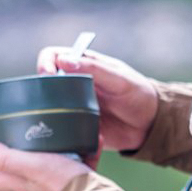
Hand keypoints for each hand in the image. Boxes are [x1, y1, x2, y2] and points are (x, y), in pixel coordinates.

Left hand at [0, 140, 92, 190]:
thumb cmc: (64, 185)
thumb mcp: (33, 165)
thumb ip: (7, 158)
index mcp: (24, 185)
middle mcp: (39, 190)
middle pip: (26, 172)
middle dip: (28, 153)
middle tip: (32, 135)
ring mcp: (59, 190)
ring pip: (54, 168)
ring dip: (60, 151)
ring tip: (66, 135)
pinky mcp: (80, 187)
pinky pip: (80, 167)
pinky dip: (85, 154)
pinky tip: (92, 140)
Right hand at [34, 44, 159, 154]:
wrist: (150, 126)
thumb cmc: (138, 94)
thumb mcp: (120, 80)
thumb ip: (95, 70)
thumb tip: (64, 60)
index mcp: (82, 66)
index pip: (53, 56)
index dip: (45, 63)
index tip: (48, 75)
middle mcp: (72, 84)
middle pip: (43, 82)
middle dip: (41, 90)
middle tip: (49, 101)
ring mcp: (71, 106)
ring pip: (46, 105)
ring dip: (45, 111)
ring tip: (53, 119)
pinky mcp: (74, 127)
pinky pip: (57, 127)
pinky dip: (55, 130)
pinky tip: (60, 134)